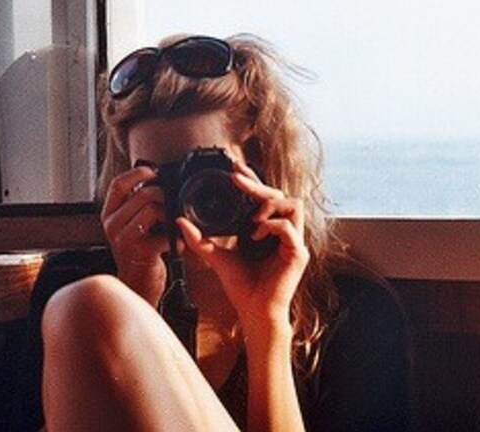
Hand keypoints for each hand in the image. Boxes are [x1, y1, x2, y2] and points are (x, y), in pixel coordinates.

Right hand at [100, 166, 168, 305]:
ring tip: (173, 226)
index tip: (155, 171)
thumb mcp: (131, 223)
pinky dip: (177, 239)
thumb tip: (158, 178)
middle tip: (172, 205)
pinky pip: (165, 235)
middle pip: (142, 194)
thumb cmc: (140, 251)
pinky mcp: (140, 252)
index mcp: (110, 213)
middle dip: (163, 195)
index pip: (118, 184)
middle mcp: (112, 224)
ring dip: (170, 215)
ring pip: (153, 209)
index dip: (138, 173)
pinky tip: (176, 245)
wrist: (137, 285)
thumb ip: (137, 203)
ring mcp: (124, 238)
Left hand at [177, 162, 308, 334]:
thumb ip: (200, 239)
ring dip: (270, 205)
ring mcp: (293, 241)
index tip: (235, 167)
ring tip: (252, 218)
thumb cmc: (241, 285)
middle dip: (257, 184)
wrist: (253, 311)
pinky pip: (289, 228)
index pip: (265, 195)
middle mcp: (283, 231)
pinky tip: (256, 234)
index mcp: (267, 228)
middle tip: (237, 179)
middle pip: (279, 194)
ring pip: (292, 204)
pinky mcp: (298, 253)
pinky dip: (272, 226)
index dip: (252, 178)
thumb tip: (181, 221)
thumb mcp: (216, 256)